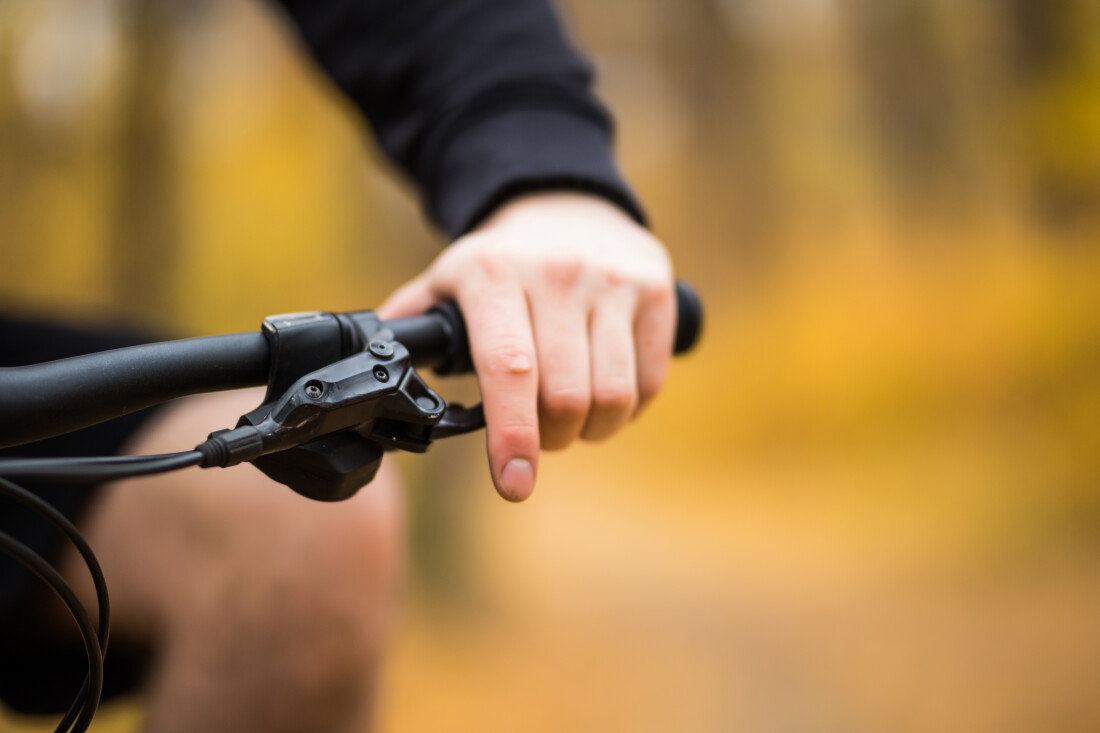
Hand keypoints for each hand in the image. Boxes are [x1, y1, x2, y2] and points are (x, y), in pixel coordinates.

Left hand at [376, 192, 675, 501]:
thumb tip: (370, 374)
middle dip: (549, 439)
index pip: (508, 370)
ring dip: (591, 430)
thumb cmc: (499, 262)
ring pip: (613, 396)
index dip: (512, 436)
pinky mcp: (656, 290)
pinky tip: (605, 397)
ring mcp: (613, 281)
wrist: (565, 202)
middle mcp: (557, 273)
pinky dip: (627, 410)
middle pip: (566, 397)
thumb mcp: (447, 277)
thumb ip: (410, 326)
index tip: (513, 484)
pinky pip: (649, 382)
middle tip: (535, 438)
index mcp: (493, 275)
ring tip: (571, 420)